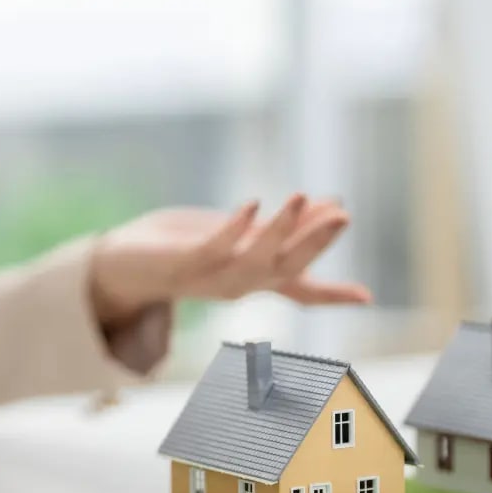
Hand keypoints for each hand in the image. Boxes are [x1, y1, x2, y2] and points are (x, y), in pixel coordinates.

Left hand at [89, 194, 372, 326]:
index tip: (367, 297)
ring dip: (280, 230)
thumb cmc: (187, 247)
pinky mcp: (185, 264)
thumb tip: (331, 203)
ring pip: (255, 262)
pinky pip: (215, 248)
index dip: (333, 293)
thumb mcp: (243, 232)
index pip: (302, 290)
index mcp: (255, 279)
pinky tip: (253, 204)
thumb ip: (284, 226)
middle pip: (286, 269)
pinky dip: (236, 229)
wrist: (124, 264)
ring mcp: (213, 277)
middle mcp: (239, 284)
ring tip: (301, 195)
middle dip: (314, 243)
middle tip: (343, 215)